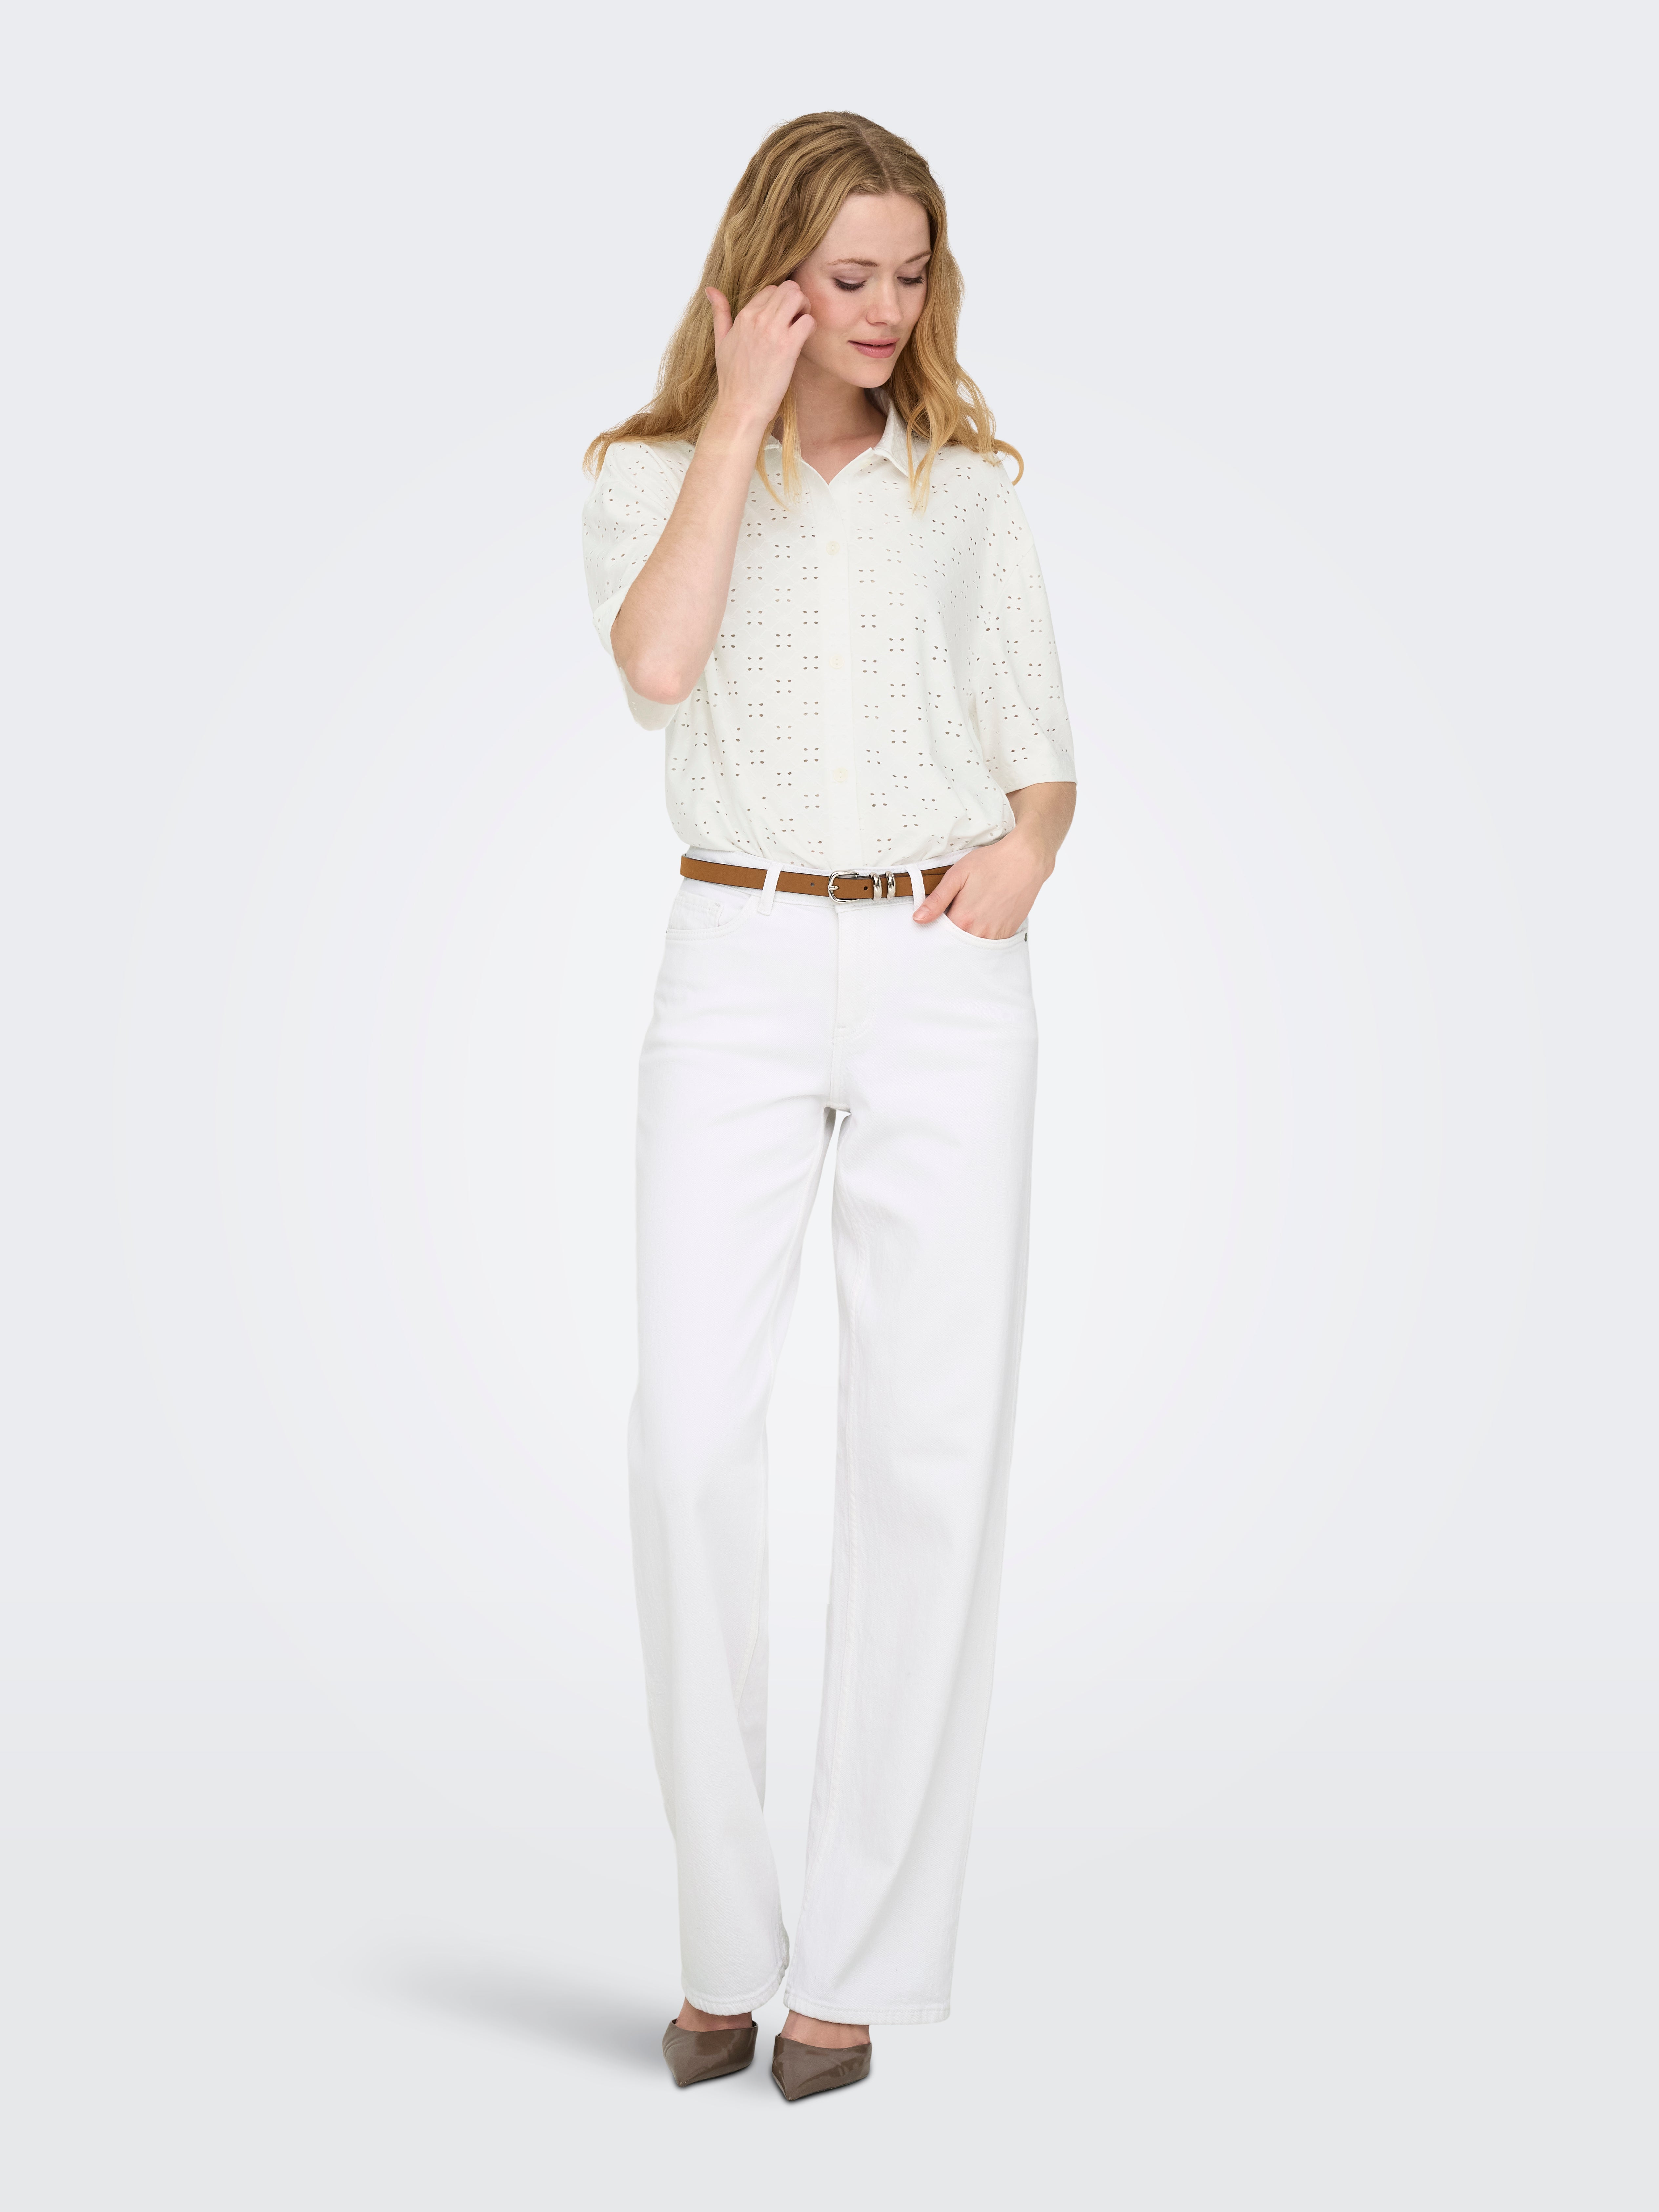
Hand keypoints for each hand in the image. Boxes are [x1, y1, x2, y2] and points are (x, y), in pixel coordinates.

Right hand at [704, 283, 814, 434]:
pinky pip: (808, 321)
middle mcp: (758, 319)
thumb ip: (719, 313)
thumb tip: (710, 290)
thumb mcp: (720, 341)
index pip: (771, 290)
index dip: (780, 301)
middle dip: (797, 300)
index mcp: (744, 316)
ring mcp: (773, 332)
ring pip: (799, 298)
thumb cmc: (732, 379)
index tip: (782, 318)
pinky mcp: (788, 347)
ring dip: (805, 309)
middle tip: (797, 318)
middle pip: (788, 288)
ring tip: (801, 326)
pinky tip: (804, 340)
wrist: (741, 406)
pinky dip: (811, 327)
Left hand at [914, 827, 1051, 937]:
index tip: (935, 920)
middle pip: (956, 944)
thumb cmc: (991, 863)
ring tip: (970, 914)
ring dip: (967, 936)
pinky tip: (983, 919)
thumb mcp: (957, 875)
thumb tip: (918, 919)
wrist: (1026, 860)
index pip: (939, 937)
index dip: (934, 929)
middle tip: (954, 914)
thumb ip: (937, 900)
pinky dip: (982, 936)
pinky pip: (990, 944)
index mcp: (963, 919)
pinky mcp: (1008, 932)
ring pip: (973, 946)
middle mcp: (980, 932)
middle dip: (950, 935)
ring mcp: (996, 934)